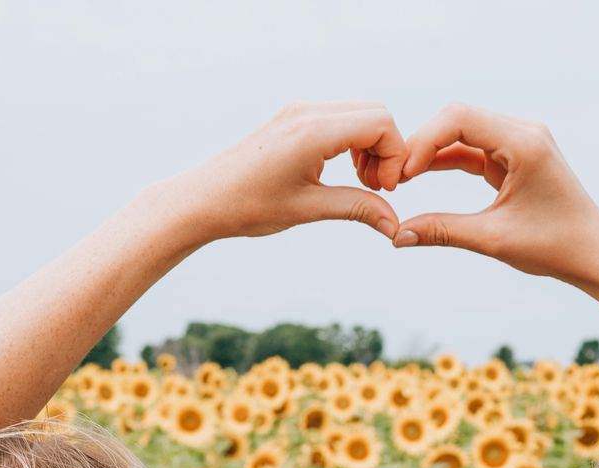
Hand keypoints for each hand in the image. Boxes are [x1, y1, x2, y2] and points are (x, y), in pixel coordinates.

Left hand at [156, 100, 407, 245]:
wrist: (203, 199)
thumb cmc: (248, 206)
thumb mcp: (308, 209)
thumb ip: (358, 208)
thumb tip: (395, 225)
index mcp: (313, 131)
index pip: (381, 123)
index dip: (394, 157)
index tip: (383, 190)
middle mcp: (307, 112)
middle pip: (376, 113)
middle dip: (386, 150)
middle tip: (375, 188)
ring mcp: (299, 111)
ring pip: (360, 114)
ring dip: (371, 147)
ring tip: (360, 184)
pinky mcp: (293, 118)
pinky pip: (340, 119)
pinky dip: (353, 143)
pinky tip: (343, 172)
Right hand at [392, 103, 598, 309]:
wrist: (595, 254)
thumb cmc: (556, 247)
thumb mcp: (494, 240)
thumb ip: (443, 231)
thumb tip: (397, 236)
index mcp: (524, 142)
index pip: (459, 118)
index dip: (423, 141)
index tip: (401, 174)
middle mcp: (524, 131)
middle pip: (458, 118)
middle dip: (422, 143)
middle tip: (393, 176)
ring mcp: (521, 140)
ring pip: (463, 132)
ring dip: (432, 152)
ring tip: (400, 178)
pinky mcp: (516, 155)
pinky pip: (473, 149)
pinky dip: (447, 161)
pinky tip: (419, 176)